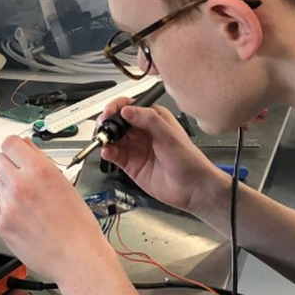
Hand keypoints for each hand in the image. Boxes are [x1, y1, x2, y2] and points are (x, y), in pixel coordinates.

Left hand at [0, 136, 110, 283]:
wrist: (76, 256)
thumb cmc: (78, 225)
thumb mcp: (65, 183)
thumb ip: (42, 163)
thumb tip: (28, 149)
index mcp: (40, 170)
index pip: (10, 142)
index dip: (14, 148)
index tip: (16, 154)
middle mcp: (21, 184)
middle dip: (9, 167)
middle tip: (21, 179)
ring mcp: (9, 204)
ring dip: (6, 189)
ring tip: (25, 202)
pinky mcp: (1, 224)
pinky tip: (16, 213)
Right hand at [99, 101, 219, 214]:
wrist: (191, 187)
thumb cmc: (188, 159)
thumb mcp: (169, 135)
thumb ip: (148, 120)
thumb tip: (128, 110)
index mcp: (154, 118)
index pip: (130, 106)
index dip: (117, 107)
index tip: (110, 112)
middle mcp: (143, 131)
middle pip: (118, 121)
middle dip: (108, 122)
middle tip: (103, 126)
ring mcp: (136, 148)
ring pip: (113, 138)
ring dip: (105, 137)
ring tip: (103, 140)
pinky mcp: (130, 164)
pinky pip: (114, 155)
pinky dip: (108, 152)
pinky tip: (107, 151)